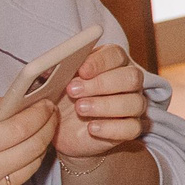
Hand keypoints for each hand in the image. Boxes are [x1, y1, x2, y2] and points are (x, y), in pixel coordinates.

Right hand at [0, 99, 59, 184]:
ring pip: (34, 164)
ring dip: (43, 144)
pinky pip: (23, 179)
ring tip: (41, 127)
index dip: (39, 113)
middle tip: (50, 112)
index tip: (46, 102)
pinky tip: (25, 148)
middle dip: (48, 126)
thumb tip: (13, 100)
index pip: (18, 128)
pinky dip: (30, 162)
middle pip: (33, 147)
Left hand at [53, 44, 148, 159]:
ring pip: (134, 102)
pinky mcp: (131, 128)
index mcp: (112, 64)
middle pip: (131, 77)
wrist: (62, 130)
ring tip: (80, 109)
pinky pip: (132, 128)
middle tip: (73, 91)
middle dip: (102, 84)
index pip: (116, 55)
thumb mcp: (55, 83)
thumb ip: (57, 70)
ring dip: (105, 105)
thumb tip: (50, 66)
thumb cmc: (62, 99)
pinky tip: (91, 127)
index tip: (81, 71)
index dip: (100, 62)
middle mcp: (128, 83)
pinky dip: (111, 128)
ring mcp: (133, 106)